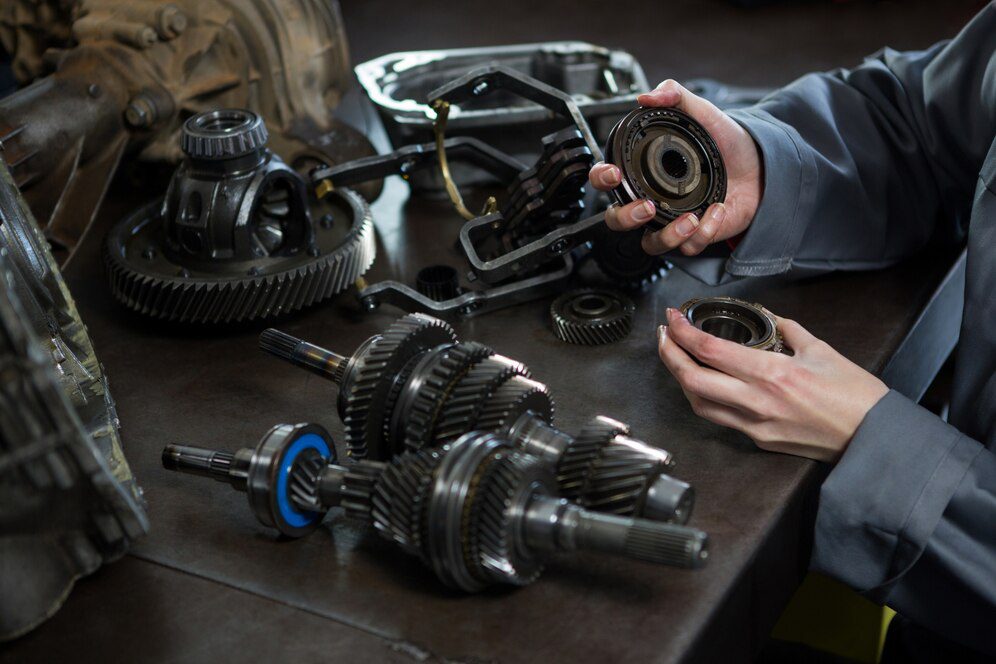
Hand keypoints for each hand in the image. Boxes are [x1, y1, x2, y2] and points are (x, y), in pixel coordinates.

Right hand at [590, 80, 762, 256]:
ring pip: (650, 244)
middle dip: (626, 217)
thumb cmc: (726, 143)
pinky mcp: (695, 236)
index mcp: (644, 172)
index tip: (614, 173)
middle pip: (617, 220)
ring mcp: (671, 220)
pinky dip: (704, 232)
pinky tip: (717, 211)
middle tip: (647, 206)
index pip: (607, 180)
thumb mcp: (702, 112)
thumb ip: (674, 95)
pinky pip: (688, 247)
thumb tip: (647, 96)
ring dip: (666, 236)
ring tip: (689, 220)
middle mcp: (652, 199)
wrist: (761, 165)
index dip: (602, 178)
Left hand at [658, 308, 887, 461]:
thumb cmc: (855, 396)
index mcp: (772, 374)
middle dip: (669, 355)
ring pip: (699, 404)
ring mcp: (755, 425)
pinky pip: (720, 418)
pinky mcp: (759, 440)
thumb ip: (788, 329)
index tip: (673, 318)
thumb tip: (768, 316)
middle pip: (692, 380)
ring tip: (676, 357)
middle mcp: (757, 402)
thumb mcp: (821, 350)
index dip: (683, 332)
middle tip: (663, 335)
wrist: (874, 438)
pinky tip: (702, 383)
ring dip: (681, 380)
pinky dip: (704, 399)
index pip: (710, 350)